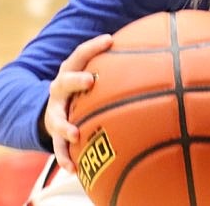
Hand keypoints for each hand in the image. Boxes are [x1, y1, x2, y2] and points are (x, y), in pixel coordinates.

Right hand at [43, 33, 113, 172]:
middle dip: (76, 80)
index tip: (110, 40)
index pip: (80, 54)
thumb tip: (157, 53)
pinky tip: (73, 170)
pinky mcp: (54, 133)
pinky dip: (64, 158)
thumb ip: (117, 65)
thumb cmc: (84, 87)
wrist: (52, 108)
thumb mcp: (92, 72)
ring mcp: (56, 111)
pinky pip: (58, 147)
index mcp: (71, 71)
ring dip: (65, 126)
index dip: (93, 46)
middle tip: (90, 80)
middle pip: (65, 81)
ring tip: (75, 134)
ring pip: (56, 118)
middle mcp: (60, 89)